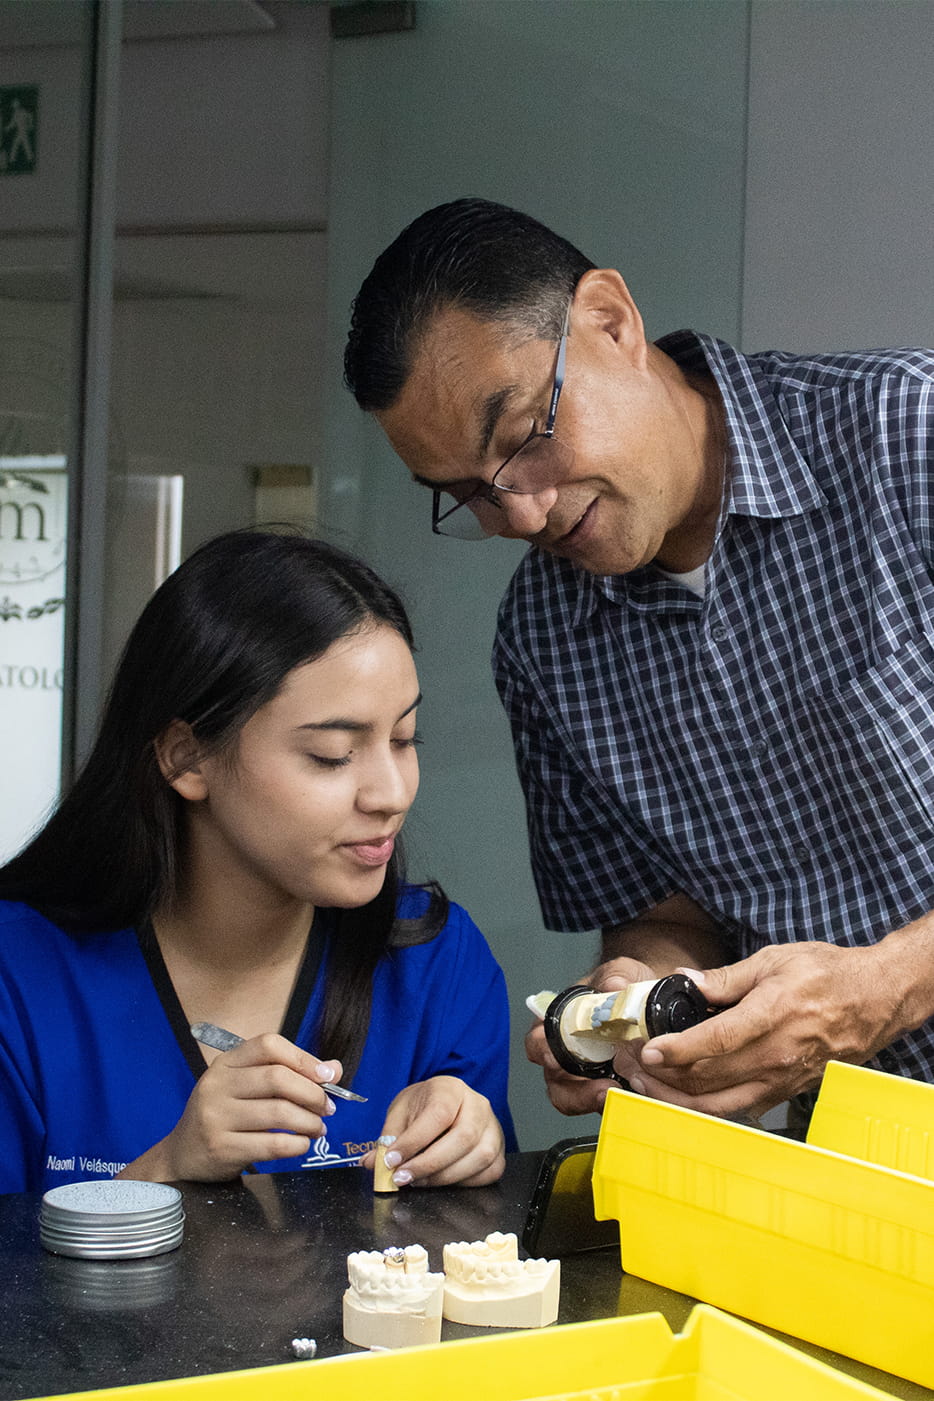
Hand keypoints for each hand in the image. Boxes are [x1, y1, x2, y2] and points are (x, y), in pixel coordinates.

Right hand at [120, 1033, 340, 1181]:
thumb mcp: (247, 1086)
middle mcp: (217, 1085)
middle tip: (327, 1108)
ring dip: (309, 1122)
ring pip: (279, 1113)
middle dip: (312, 1094)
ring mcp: (216, 1117)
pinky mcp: (221, 1148)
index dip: (304, 1059)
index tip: (327, 1076)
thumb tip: (334, 1070)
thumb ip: (288, 1074)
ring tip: (318, 1128)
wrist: (183, 1155)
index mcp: (225, 1063)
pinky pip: (272, 1145)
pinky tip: (302, 1144)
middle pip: (277, 1078)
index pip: (269, 1045)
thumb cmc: (224, 1115)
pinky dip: (297, 1145)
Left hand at [359, 1076, 504, 1186]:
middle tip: (402, 1177)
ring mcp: (493, 1127)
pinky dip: (464, 1183)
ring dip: (445, 1177)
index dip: (414, 1141)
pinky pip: (489, 1171)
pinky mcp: (499, 1149)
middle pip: (463, 1137)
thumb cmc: (423, 1107)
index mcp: (451, 1089)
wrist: (445, 1103)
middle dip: (429, 1164)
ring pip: (479, 1157)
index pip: (438, 1114)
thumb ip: (387, 1137)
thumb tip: (372, 1163)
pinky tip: (442, 1181)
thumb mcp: (400, 1113)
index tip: (391, 1160)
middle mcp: (478, 1104)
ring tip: (418, 1181)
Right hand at [525, 956, 657, 1115]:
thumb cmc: (629, 986)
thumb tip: (614, 986)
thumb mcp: (625, 972)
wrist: (655, 1001)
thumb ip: (618, 975)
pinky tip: (631, 1095)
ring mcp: (588, 1074)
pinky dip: (615, 1103)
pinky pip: (605, 1103)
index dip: (541, 1049)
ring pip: (575, 1099)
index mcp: (561, 1023)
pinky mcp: (610, 1088)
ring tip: (614, 1094)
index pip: (538, 1040)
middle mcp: (568, 1053)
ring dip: (590, 1100)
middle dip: (571, 1088)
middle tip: (595, 1088)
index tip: (552, 1056)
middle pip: (554, 1079)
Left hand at [630, 940, 907, 1118]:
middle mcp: (776, 1055)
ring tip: (645, 1083)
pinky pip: (736, 1108)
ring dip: (676, 1097)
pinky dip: (702, 1106)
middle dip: (662, 1073)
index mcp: (772, 1014)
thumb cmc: (827, 975)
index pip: (715, 1042)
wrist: (875, 1000)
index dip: (676, 1050)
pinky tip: (678, 1094)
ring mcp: (781, 1079)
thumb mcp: (774, 960)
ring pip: (718, 1103)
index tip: (647, 1050)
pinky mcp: (785, 1093)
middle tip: (632, 1061)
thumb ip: (726, 978)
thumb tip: (685, 981)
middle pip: (708, 1077)